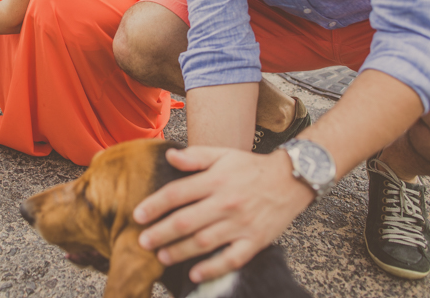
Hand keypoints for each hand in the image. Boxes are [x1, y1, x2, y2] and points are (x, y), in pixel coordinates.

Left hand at [133, 146, 313, 282]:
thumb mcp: (223, 154)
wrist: (292, 179)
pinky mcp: (255, 241)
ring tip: (161, 256)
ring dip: (180, 251)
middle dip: (160, 233)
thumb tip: (169, 156)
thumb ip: (195, 156)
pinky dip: (213, 269)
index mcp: (215, 180)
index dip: (155, 205)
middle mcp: (225, 202)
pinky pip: (231, 259)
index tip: (137, 215)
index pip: (177, 193)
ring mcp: (240, 224)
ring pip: (204, 242)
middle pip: (185, 221)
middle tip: (142, 241)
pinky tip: (194, 274)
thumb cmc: (251, 167)